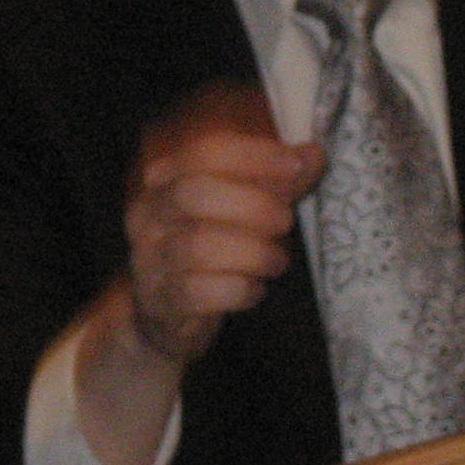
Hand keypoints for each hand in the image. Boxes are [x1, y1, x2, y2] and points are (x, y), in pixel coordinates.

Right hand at [118, 83, 322, 369]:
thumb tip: (314, 153)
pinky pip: (202, 292)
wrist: (161, 312)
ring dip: (253, 252)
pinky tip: (254, 288)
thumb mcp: (239, 209)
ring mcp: (151, 257)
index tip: (295, 164)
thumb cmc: (208, 248)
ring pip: (199, 246)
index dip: (253, 155)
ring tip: (276, 260)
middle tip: (286, 220)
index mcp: (166, 178)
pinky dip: (240, 289)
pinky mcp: (164, 300)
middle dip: (253, 205)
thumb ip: (275, 183)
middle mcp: (149, 212)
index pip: (203, 152)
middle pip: (196, 193)